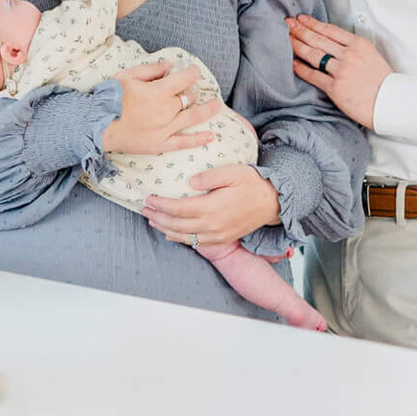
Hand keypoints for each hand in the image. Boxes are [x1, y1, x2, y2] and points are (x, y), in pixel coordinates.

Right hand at [102, 62, 217, 155]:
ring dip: (208, 110)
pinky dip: (198, 139)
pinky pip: (183, 142)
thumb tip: (170, 66)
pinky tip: (211, 136)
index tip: (193, 70)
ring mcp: (165, 129)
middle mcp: (166, 110)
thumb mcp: (128, 75)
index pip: (185, 79)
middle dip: (193, 90)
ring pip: (193, 117)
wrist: (96, 126)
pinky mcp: (160, 144)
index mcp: (159, 92)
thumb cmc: (109, 98)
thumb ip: (151, 69)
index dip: (192, 72)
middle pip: (189, 98)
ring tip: (218, 105)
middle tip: (191, 88)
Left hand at [143, 165, 281, 245]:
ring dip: (165, 229)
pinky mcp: (222, 240)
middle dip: (158, 217)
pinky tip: (170, 235)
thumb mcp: (233, 172)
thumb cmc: (252, 183)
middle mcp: (212, 225)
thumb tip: (189, 181)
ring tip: (152, 221)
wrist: (273, 203)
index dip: (161, 205)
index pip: (178, 209)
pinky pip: (196, 243)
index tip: (149, 199)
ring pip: (184, 237)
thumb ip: (210, 176)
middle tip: (144, 209)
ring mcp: (217, 235)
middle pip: (177, 225)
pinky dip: (180, 240)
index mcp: (212, 208)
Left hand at [287, 16, 390, 129]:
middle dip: (300, 30)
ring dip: (297, 45)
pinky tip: (292, 62)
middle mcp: (349, 55)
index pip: (330, 30)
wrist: (391, 102)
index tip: (301, 18)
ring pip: (313, 54)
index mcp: (359, 44)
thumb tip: (335, 45)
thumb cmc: (383, 83)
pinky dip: (301, 68)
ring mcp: (341, 71)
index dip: (313, 23)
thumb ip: (354, 49)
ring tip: (286, 39)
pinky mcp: (335, 87)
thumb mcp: (372, 56)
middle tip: (287, 23)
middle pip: (318, 39)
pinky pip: (313, 75)